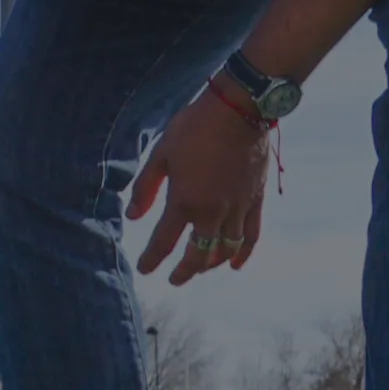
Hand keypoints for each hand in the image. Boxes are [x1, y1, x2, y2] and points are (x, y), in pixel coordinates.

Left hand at [128, 81, 271, 284]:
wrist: (240, 110)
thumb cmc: (195, 127)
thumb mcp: (161, 154)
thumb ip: (145, 188)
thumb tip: (133, 216)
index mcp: (184, 202)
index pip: (164, 243)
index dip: (152, 259)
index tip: (144, 269)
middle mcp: (211, 212)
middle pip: (197, 255)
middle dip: (183, 271)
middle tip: (173, 279)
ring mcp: (236, 209)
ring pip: (224, 250)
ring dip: (209, 265)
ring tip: (198, 269)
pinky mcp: (255, 201)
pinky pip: (251, 236)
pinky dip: (243, 254)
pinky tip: (234, 265)